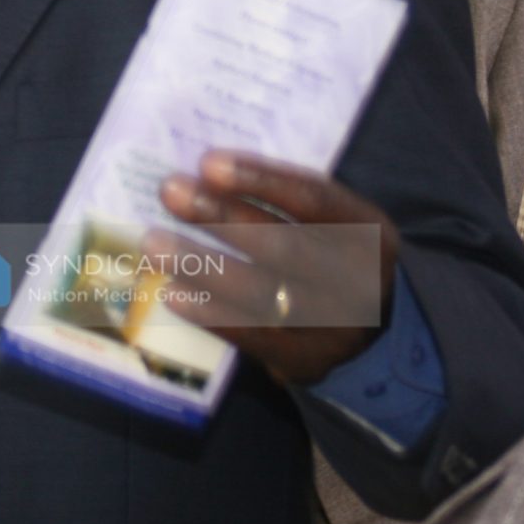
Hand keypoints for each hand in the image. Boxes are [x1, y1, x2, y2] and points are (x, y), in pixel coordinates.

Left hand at [151, 149, 400, 386]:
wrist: (369, 328)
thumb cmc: (331, 254)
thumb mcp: (332, 221)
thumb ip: (285, 199)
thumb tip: (207, 174)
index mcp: (369, 230)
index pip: (313, 198)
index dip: (260, 179)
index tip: (207, 163)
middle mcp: (359, 279)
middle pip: (283, 245)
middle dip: (221, 216)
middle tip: (170, 191)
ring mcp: (335, 326)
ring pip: (261, 292)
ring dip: (202, 265)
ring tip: (153, 243)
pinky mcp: (306, 361)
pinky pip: (251, 334)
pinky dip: (209, 312)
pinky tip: (171, 292)